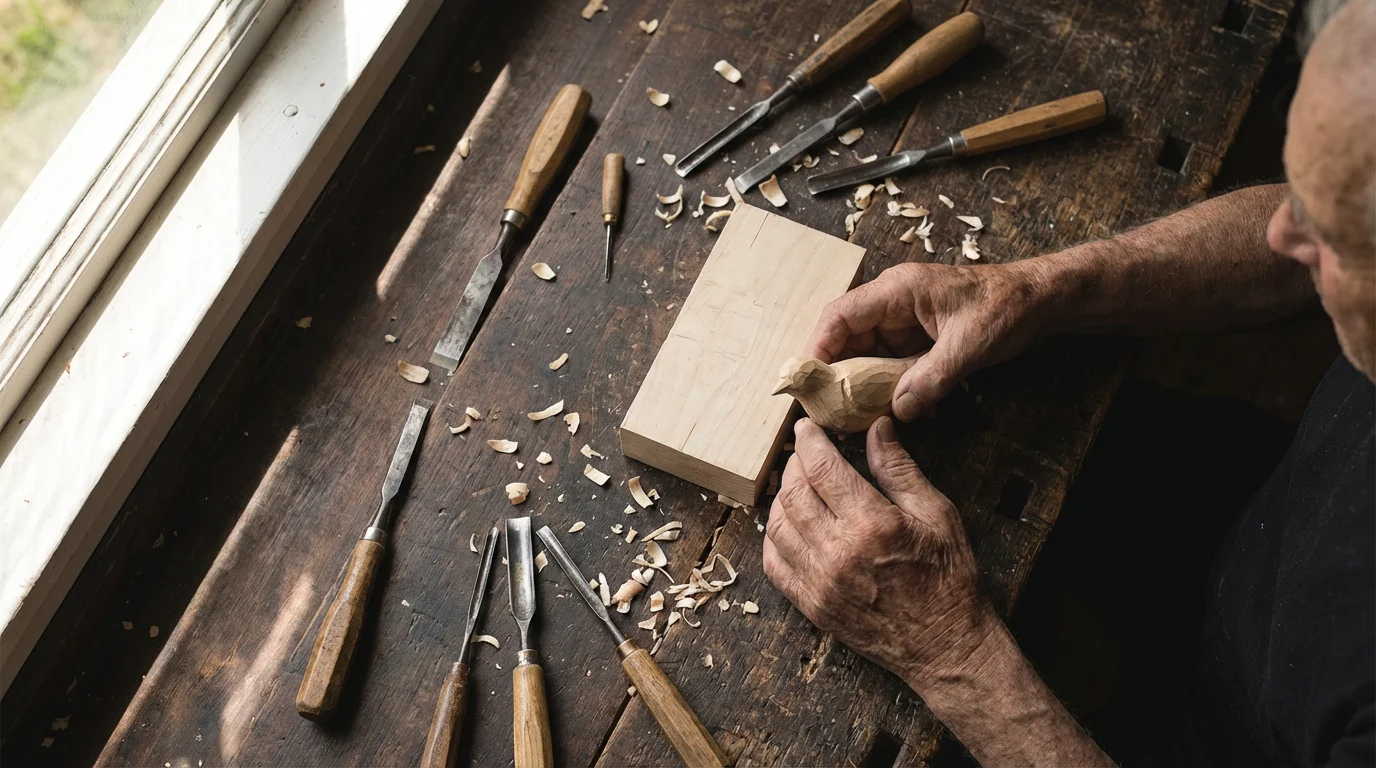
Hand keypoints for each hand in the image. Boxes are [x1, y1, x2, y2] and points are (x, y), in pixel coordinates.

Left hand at [763, 416, 994, 683]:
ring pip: (777, 525)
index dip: (810, 440)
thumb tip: (878, 428)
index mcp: (871, 524)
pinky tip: (787, 523)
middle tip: (804, 453)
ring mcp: (819, 582)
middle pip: (793, 492)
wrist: (946, 646)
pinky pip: (774, 563)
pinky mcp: (811, 605)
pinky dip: (773, 536)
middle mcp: (837, 552)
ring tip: (796, 484)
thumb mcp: (937, 514)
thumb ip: (899, 469)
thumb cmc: (949, 578)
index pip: (822, 468)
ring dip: (781, 496)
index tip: (807, 426)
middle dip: (794, 464)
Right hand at [806, 262, 1053, 419]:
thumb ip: (931, 378)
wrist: (1042, 300)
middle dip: (839, 374)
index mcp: (898, 290)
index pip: (840, 315)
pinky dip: (895, 387)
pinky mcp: (919, 338)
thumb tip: (899, 410)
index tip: (808, 381)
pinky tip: (907, 410)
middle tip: (831, 410)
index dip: (818, 347)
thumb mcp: (968, 345)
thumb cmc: (1007, 306)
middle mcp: (894, 303)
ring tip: (864, 417)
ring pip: (869, 355)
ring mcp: (906, 321)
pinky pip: (894, 364)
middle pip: (848, 338)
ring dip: (868, 386)